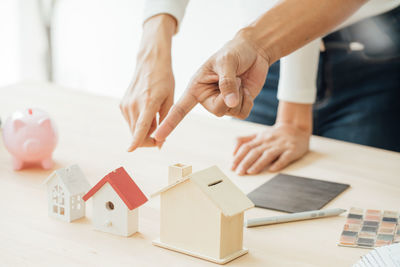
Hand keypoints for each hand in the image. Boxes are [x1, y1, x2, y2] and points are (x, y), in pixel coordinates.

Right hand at [120, 15, 175, 150]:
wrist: (150, 62)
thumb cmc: (164, 80)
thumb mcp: (170, 99)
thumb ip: (165, 122)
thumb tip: (160, 143)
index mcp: (148, 103)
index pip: (140, 127)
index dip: (136, 140)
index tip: (130, 150)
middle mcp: (134, 105)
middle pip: (137, 133)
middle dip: (149, 139)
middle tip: (160, 136)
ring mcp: (126, 105)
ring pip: (134, 129)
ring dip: (144, 131)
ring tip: (155, 117)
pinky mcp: (122, 105)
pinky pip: (131, 122)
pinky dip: (139, 123)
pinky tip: (147, 112)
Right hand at [154, 33, 269, 141]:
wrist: (253, 51)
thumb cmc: (233, 52)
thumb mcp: (226, 62)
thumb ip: (227, 83)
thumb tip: (231, 104)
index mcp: (196, 87)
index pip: (180, 108)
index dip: (169, 123)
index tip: (157, 136)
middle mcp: (206, 98)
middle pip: (217, 111)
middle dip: (229, 96)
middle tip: (235, 78)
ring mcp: (221, 103)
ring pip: (231, 113)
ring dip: (240, 96)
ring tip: (239, 79)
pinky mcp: (236, 106)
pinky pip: (242, 114)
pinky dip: (248, 101)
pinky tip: (246, 89)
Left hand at [232, 123, 309, 174]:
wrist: (296, 127)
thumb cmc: (274, 135)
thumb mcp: (259, 135)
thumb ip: (245, 141)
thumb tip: (233, 152)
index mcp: (260, 139)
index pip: (246, 147)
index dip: (238, 157)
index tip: (232, 167)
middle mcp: (269, 141)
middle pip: (255, 151)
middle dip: (245, 162)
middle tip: (238, 172)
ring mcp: (281, 146)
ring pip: (268, 154)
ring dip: (258, 163)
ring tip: (250, 171)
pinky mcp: (292, 150)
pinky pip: (285, 157)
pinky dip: (278, 163)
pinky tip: (272, 170)